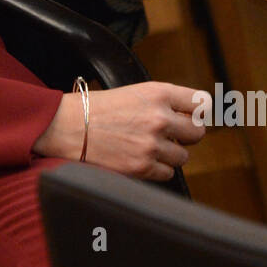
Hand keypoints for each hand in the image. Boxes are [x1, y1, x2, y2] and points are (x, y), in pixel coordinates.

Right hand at [32, 82, 208, 182]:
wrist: (65, 126)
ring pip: (182, 156)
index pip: (201, 103)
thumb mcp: (132, 93)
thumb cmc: (95, 108)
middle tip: (171, 136)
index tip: (190, 117)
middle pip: (198, 132)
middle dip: (186, 136)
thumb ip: (161, 103)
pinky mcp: (142, 167)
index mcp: (158, 93)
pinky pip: (166, 173)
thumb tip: (188, 119)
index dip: (197, 112)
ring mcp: (152, 144)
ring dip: (169, 154)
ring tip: (146, 147)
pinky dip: (156, 169)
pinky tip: (138, 159)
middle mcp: (160, 118)